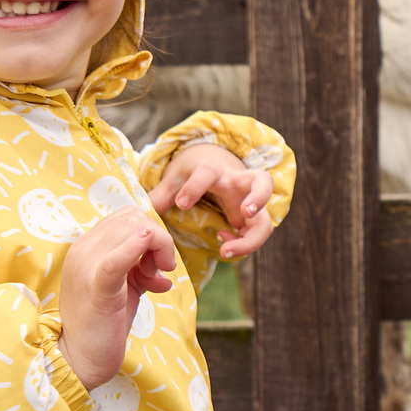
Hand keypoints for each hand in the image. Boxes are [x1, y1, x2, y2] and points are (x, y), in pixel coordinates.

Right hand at [57, 211, 177, 389]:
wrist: (80, 358)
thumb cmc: (102, 322)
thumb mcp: (125, 287)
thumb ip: (141, 268)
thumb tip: (165, 267)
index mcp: (87, 246)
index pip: (127, 216)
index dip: (151, 233)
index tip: (156, 263)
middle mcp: (83, 250)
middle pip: (134, 218)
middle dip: (159, 240)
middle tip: (160, 270)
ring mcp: (87, 267)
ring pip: (133, 229)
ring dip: (158, 249)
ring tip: (155, 277)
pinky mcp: (97, 288)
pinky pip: (117, 260)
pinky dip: (135, 250)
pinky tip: (149, 256)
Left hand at [149, 143, 278, 259]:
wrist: (215, 162)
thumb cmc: (194, 171)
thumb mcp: (175, 178)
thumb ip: (161, 194)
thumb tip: (143, 210)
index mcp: (213, 170)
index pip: (207, 173)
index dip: (195, 187)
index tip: (180, 204)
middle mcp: (237, 182)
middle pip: (262, 181)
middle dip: (258, 197)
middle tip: (246, 213)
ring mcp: (249, 198)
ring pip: (268, 216)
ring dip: (256, 233)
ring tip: (228, 249)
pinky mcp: (253, 214)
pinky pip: (260, 229)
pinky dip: (245, 242)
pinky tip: (224, 245)